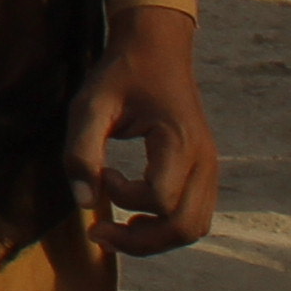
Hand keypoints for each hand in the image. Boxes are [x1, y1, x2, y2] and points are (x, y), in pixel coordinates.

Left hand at [63, 4, 217, 254]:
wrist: (157, 49)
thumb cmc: (121, 75)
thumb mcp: (90, 104)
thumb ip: (81, 151)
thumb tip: (84, 203)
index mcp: (179, 141)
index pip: (160, 198)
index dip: (124, 197)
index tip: (102, 171)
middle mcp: (205, 161)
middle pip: (185, 227)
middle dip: (140, 241)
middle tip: (100, 233)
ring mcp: (210, 169)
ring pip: (194, 228)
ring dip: (154, 240)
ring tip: (115, 231)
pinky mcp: (205, 173)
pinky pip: (194, 216)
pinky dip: (165, 227)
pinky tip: (134, 216)